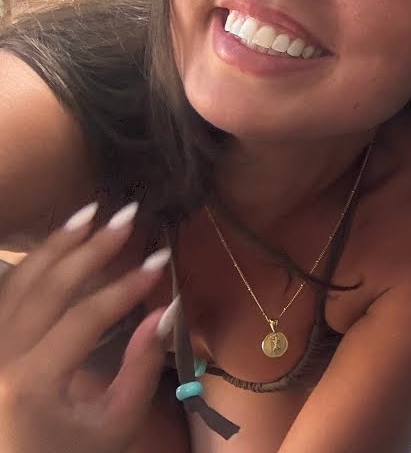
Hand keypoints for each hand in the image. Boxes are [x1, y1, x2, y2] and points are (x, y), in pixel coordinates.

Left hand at [0, 202, 177, 452]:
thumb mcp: (114, 425)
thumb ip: (141, 367)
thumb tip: (166, 310)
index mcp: (31, 382)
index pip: (85, 316)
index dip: (126, 285)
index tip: (162, 259)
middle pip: (46, 287)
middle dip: (90, 247)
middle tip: (126, 215)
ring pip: (15, 283)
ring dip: (54, 245)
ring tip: (88, 213)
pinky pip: (3, 296)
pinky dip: (28, 266)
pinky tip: (54, 246)